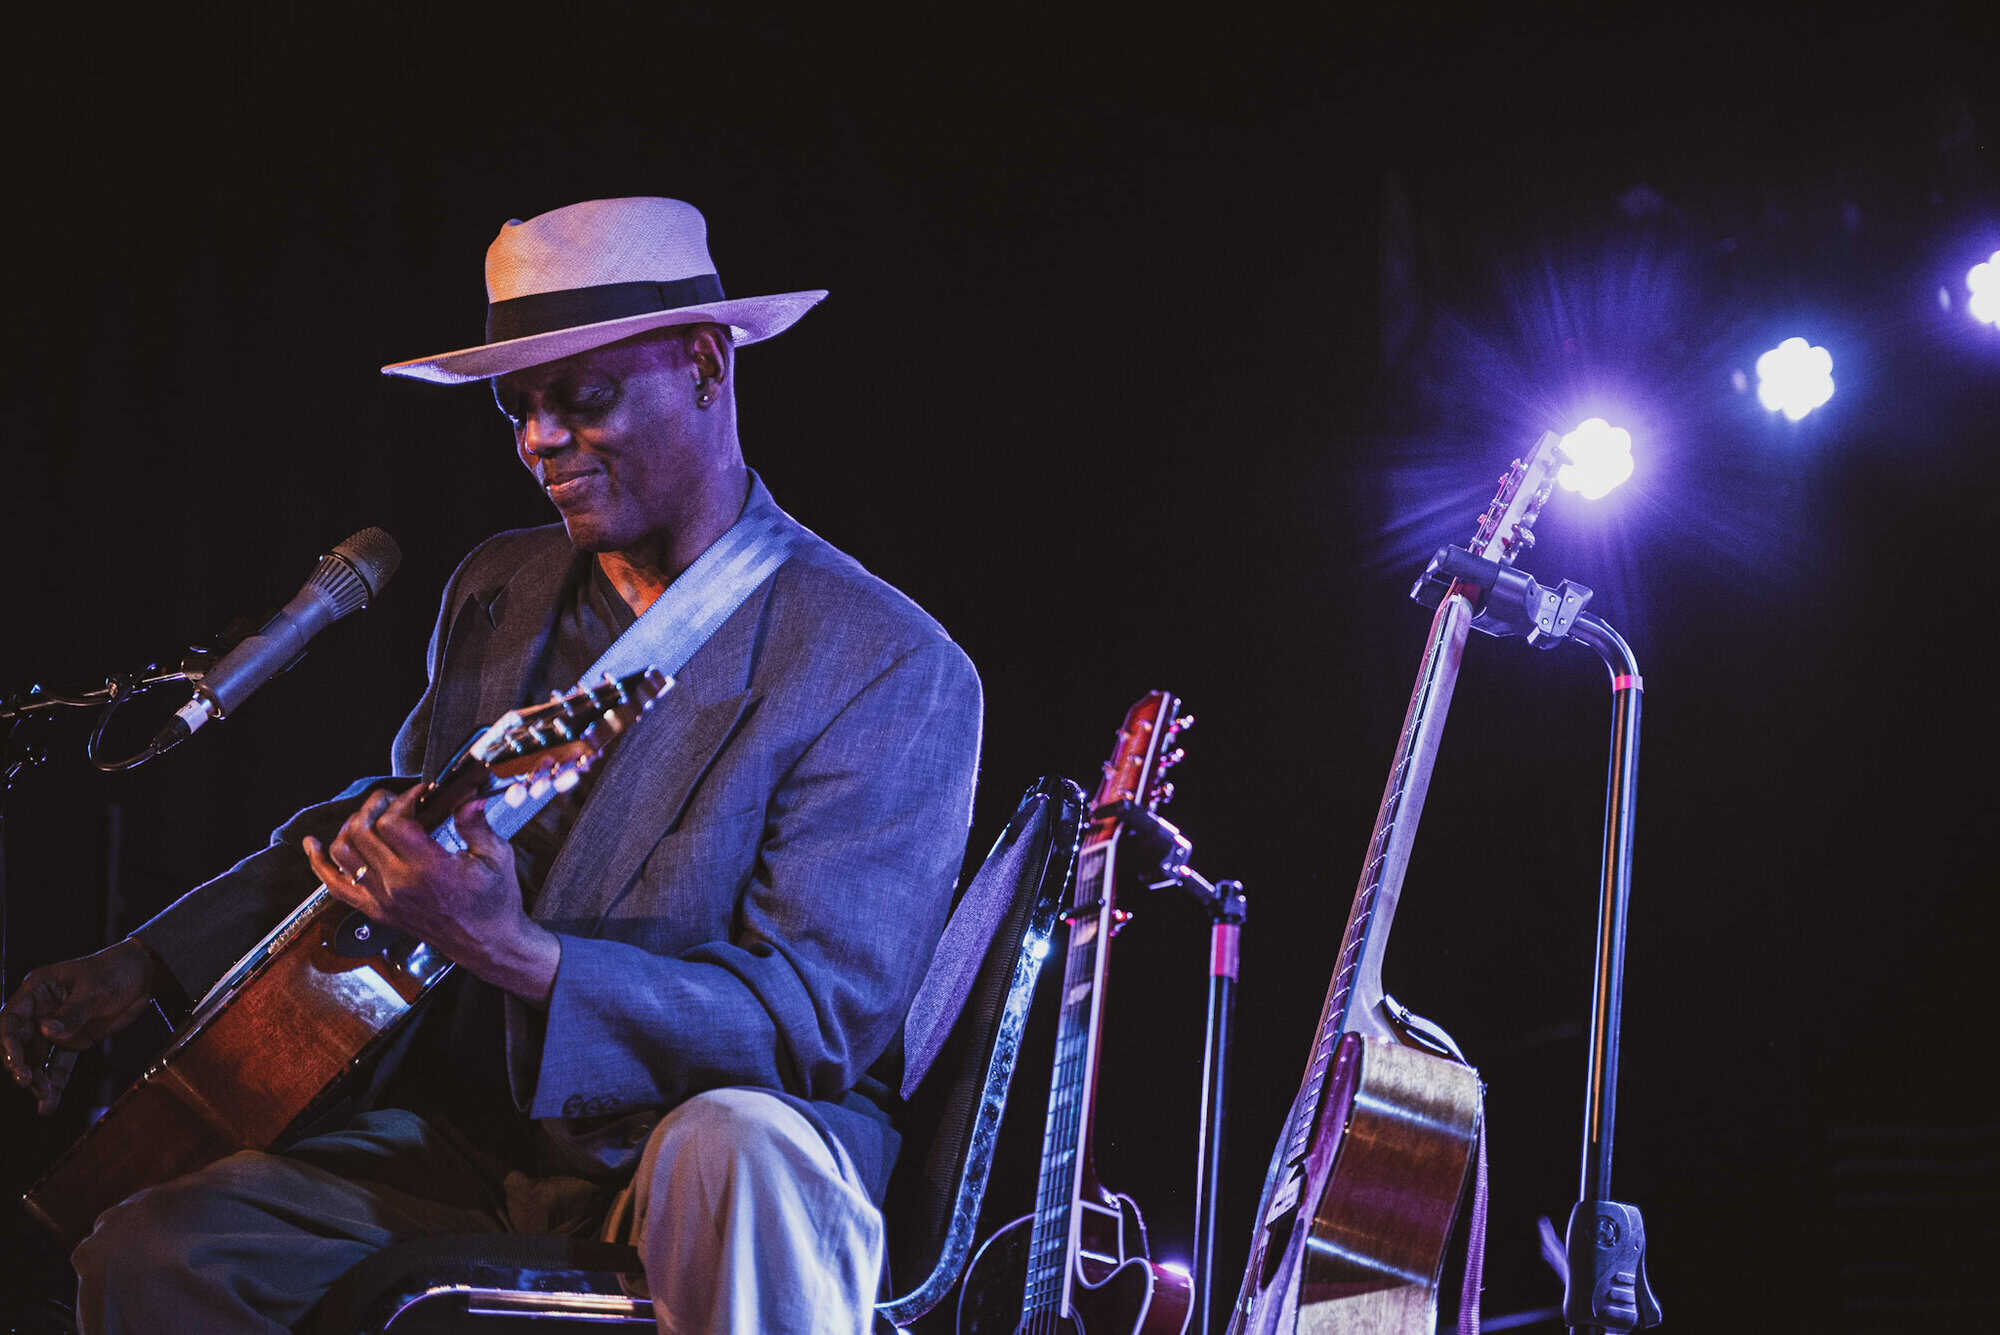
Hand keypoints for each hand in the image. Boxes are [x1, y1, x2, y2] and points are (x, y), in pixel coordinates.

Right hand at [2, 938, 159, 1114]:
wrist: (145, 974)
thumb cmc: (116, 970)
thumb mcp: (95, 989)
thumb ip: (72, 1013)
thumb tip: (47, 1031)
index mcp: (38, 991)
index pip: (11, 1019)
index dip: (8, 1042)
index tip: (17, 1062)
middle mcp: (41, 1011)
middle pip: (20, 1044)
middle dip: (22, 1065)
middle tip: (28, 1082)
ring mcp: (57, 1028)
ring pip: (38, 1059)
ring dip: (38, 1079)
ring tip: (44, 1097)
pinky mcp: (74, 1041)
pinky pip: (60, 1064)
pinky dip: (55, 1082)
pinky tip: (49, 1104)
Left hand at [303, 786, 560, 1005]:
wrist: (487, 943)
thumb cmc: (495, 901)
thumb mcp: (497, 857)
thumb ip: (476, 824)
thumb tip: (468, 797)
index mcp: (428, 870)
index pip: (393, 823)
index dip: (403, 800)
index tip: (419, 794)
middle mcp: (398, 885)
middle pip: (362, 832)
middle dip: (375, 806)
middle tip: (395, 800)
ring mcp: (383, 899)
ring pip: (343, 852)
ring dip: (351, 827)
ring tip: (371, 817)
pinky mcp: (376, 910)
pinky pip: (335, 886)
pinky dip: (319, 864)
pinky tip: (314, 845)